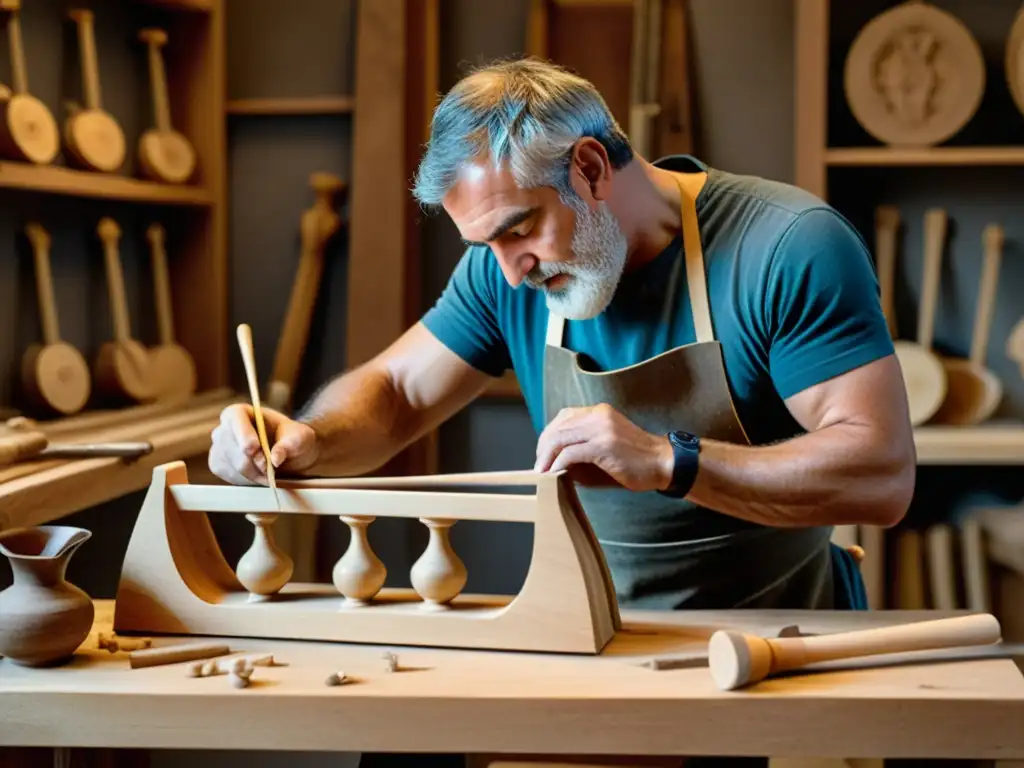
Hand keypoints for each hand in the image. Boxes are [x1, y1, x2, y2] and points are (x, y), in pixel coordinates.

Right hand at [208, 404, 318, 484]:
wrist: (290, 456)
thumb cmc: (293, 439)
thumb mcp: (300, 437)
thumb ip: (290, 444)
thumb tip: (275, 458)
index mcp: (242, 412)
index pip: (234, 417)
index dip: (242, 433)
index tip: (254, 448)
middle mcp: (225, 428)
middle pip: (233, 446)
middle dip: (254, 460)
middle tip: (271, 467)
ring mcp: (219, 447)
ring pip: (234, 465)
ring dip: (255, 473)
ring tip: (270, 472)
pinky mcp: (220, 466)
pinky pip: (231, 476)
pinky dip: (249, 480)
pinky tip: (261, 475)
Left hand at [533, 403, 673, 491]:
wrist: (663, 462)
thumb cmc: (636, 458)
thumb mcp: (606, 443)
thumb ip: (583, 443)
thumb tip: (555, 457)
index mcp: (598, 412)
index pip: (564, 417)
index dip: (548, 435)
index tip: (543, 453)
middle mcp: (598, 415)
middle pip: (558, 427)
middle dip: (543, 447)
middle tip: (538, 465)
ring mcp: (601, 429)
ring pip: (560, 437)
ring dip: (547, 456)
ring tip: (542, 471)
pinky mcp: (604, 445)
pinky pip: (571, 453)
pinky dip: (558, 464)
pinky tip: (555, 474)